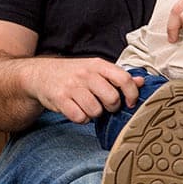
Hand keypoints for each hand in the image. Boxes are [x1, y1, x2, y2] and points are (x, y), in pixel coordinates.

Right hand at [27, 57, 143, 124]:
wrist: (41, 74)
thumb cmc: (74, 73)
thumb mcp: (96, 69)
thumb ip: (118, 76)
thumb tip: (141, 82)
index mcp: (98, 65)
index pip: (123, 78)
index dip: (131, 94)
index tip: (130, 103)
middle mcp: (86, 74)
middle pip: (112, 98)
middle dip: (112, 107)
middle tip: (105, 105)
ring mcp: (72, 87)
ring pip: (96, 111)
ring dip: (95, 114)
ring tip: (89, 107)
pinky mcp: (60, 99)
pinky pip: (79, 117)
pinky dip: (81, 119)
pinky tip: (78, 111)